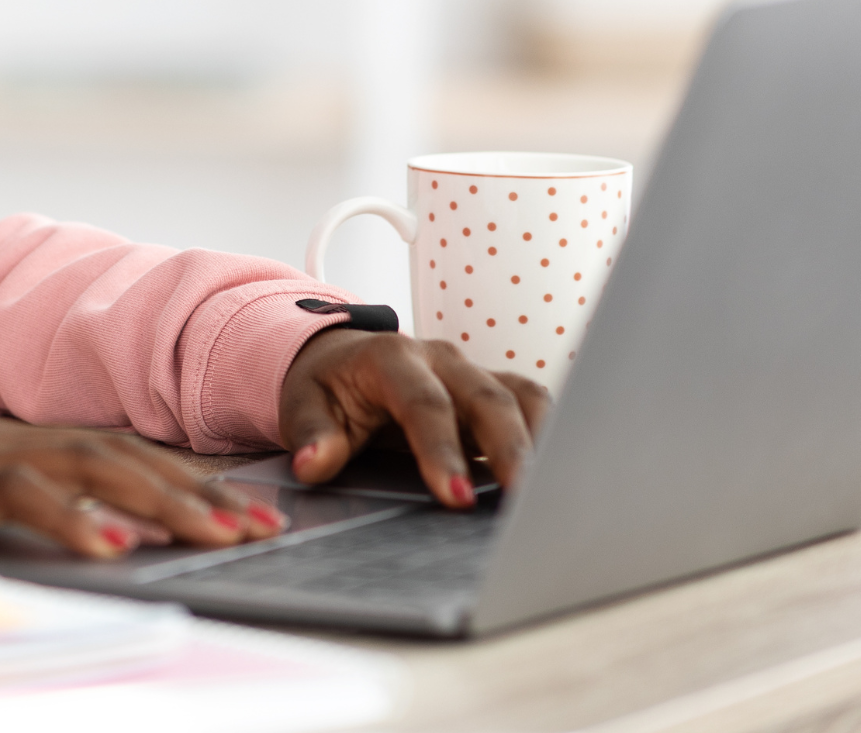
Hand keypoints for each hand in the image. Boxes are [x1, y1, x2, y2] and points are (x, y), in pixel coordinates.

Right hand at [0, 400, 282, 559]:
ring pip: (86, 467)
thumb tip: (77, 540)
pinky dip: (69, 517)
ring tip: (216, 534)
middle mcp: (7, 440)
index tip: (248, 509)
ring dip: (159, 500)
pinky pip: (16, 494)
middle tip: (262, 527)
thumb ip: (10, 509)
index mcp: (14, 442)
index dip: (187, 478)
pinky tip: (111, 544)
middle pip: (121, 456)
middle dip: (198, 491)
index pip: (119, 453)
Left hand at [278, 329, 548, 509]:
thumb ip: (312, 435)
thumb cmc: (327, 387)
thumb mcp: (303, 405)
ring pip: (521, 398)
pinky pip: (532, 405)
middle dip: (509, 451)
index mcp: (391, 357)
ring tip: (552, 494)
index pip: (424, 404)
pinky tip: (557, 476)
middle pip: (487, 398)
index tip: (455, 497)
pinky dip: (549, 436)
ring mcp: (472, 371)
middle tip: (522, 502)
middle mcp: (441, 359)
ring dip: (541, 443)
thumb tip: (314, 464)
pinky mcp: (494, 389)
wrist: (340, 359)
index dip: (442, 451)